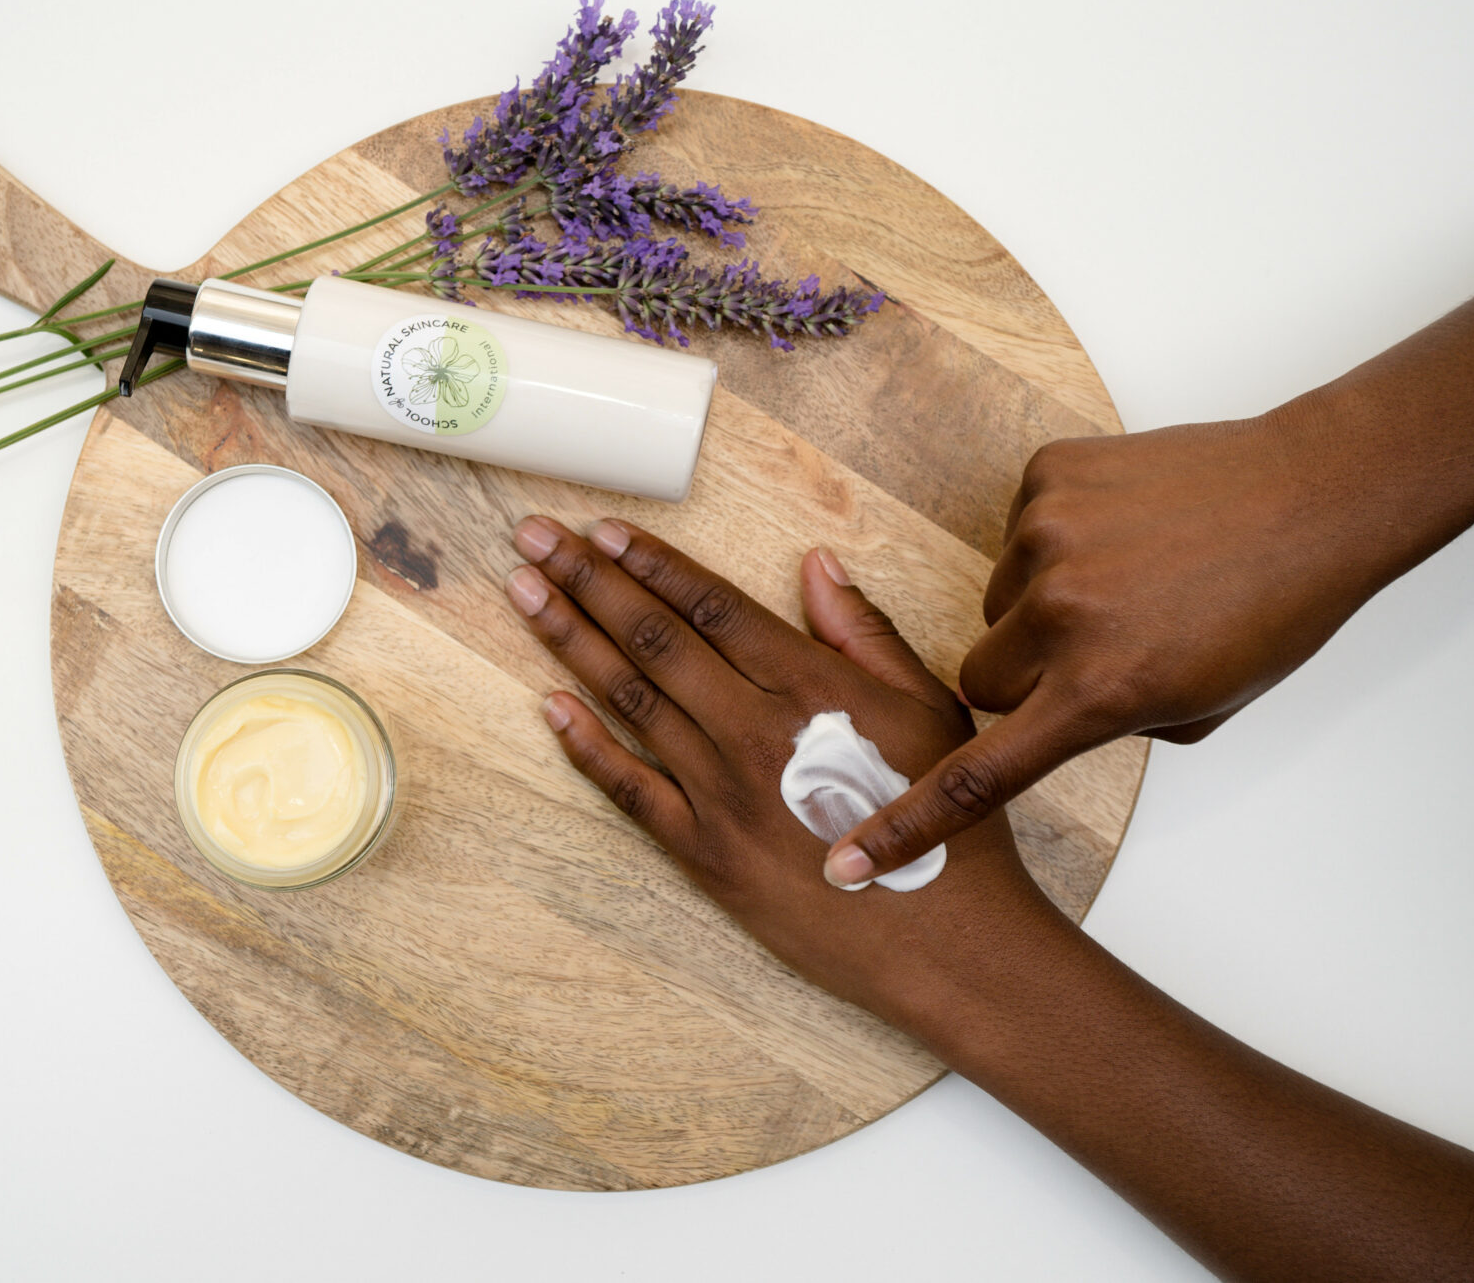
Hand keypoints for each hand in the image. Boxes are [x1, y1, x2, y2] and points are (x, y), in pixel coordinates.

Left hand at [504, 515, 1053, 1024]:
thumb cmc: (948, 826)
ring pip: (629, 699)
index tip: (602, 529)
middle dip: (588, 579)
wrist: (948, 943)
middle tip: (536, 537)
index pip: (711, 604)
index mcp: (810, 686)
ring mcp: (721, 793)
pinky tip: (548, 703)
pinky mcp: (705, 853)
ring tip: (525, 592)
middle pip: (655, 638)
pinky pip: (630, 789)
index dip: (651, 562)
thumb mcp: (928, 708)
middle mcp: (754, 730)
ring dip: (571, 640)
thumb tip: (816, 564)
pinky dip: (585, 744)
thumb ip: (863, 633)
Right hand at [825, 261, 1473, 886]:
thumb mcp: (1200, 705)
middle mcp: (1061, 616)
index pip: (977, 777)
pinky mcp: (1046, 478)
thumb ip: (1109, 722)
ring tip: (1129, 576)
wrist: (1315, 493)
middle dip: (1024, 673)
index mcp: (1103, 690)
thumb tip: (1049, 706)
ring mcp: (1048, 538)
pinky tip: (1124, 528)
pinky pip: (1016, 529)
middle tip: (1100, 647)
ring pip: (998, 601)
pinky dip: (1059, 535)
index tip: (844, 861)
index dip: (904, 826)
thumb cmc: (1272, 609)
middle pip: (980, 675)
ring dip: (1044, 600)